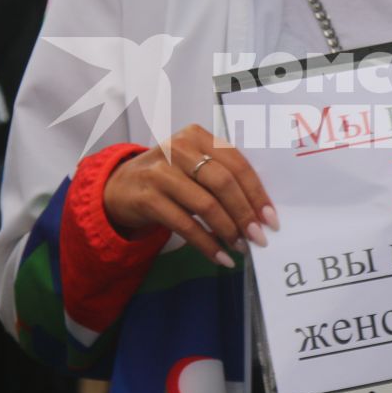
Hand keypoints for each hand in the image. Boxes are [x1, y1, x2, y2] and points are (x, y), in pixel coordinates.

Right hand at [100, 125, 276, 267]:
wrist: (119, 187)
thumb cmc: (168, 177)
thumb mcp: (194, 166)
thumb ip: (223, 177)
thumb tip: (260, 211)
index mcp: (197, 136)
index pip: (236, 163)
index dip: (256, 192)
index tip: (271, 218)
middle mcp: (178, 148)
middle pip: (223, 183)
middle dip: (245, 213)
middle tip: (259, 236)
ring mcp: (160, 172)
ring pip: (205, 204)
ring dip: (228, 230)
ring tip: (241, 246)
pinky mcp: (147, 198)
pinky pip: (185, 225)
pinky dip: (206, 244)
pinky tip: (220, 256)